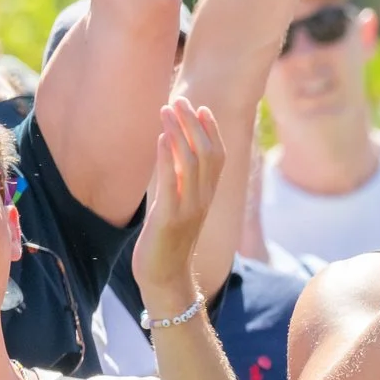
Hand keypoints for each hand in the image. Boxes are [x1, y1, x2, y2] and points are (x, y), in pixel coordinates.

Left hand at [129, 98, 226, 310]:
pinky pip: (172, 184)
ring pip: (193, 163)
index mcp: (206, 198)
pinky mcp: (170, 219)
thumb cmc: (167, 245)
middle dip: (195, 124)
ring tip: (167, 109)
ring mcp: (188, 210)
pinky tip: (161, 138)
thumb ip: (176, 185)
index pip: (218, 156)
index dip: (211, 130)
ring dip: (180, 133)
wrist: (165, 280)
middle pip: (208, 153)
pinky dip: (168, 158)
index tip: (200, 107)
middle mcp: (203, 200)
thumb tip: (168, 158)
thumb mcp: (175, 210)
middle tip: (181, 99)